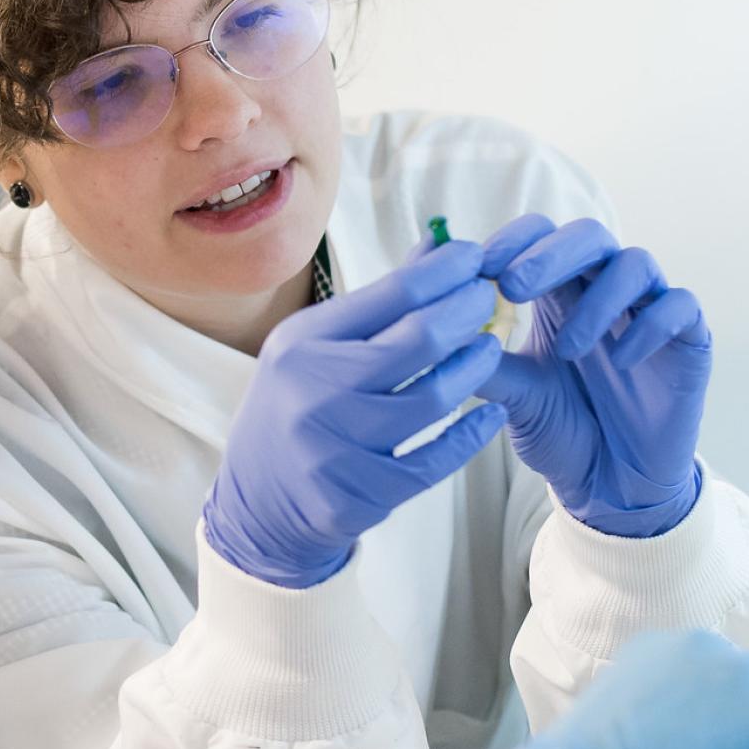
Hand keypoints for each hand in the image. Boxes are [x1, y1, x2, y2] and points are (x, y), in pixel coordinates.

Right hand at [204, 242, 507, 588]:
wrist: (258, 500)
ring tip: (491, 349)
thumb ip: (378, 303)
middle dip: (467, 311)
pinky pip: (434, 460)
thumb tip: (438, 248)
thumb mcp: (315, 347)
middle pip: (418, 341)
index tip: (472, 258)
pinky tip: (491, 413)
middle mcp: (314, 391)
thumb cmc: (297, 406)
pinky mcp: (358, 494)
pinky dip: (470, 435)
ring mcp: (335, 447)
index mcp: (303, 344)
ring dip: (475, 369)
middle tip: (489, 298)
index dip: (442, 271)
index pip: (391, 294)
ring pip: (433, 399)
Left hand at [476, 216, 711, 538]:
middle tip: (513, 286)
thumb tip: (426, 319)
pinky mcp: (689, 339)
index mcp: (558, 293)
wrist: (610, 487)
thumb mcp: (511, 395)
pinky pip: (680, 306)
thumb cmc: (559, 432)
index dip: (513, 242)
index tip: (480, 266)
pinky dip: (650, 325)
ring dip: (597, 299)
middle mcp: (604, 291)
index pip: (540, 237)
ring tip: (566, 349)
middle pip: (588, 236)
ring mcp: (648, 311)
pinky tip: (620, 360)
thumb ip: (478, 357)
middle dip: (549, 254)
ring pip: (635, 263)